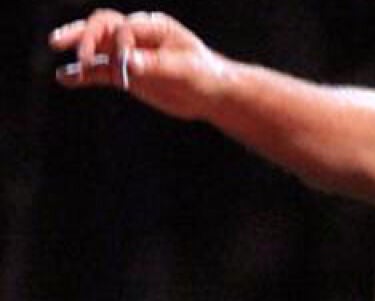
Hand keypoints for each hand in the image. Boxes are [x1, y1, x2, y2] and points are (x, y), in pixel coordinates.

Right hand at [51, 10, 228, 120]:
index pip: (125, 27)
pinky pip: (97, 71)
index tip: (128, 68)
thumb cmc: (204, 76)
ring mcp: (127, 53)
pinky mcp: (123, 72)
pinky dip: (81, 74)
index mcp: (154, 26)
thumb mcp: (184, 70)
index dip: (120, 44)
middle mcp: (136, 35)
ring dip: (79, 47)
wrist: (210, 94)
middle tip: (84, 58)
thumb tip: (127, 62)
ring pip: (95, 45)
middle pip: (102, 25)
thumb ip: (155, 65)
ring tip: (57, 46)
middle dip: (88, 37)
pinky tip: (64, 78)